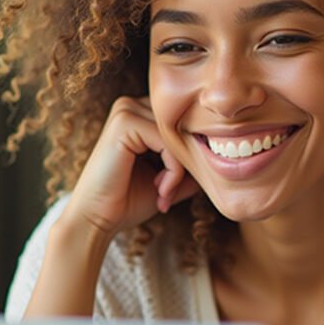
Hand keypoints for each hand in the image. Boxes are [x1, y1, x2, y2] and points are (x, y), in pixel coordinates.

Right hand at [61, 96, 200, 238]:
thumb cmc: (130, 200)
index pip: (186, 124)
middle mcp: (133, 105)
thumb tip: (226, 153)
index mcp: (142, 113)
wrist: (97, 220)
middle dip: (186, 164)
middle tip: (170, 193)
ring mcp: (126, 110)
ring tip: (165, 193)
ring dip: (180, 170)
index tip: (176, 189)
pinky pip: (168, 142)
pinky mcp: (124, 122)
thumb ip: (194, 162)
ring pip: (179, 135)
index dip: (189, 156)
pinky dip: (173, 170)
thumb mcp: (172, 178)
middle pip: (185, 128)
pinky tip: (161, 189)